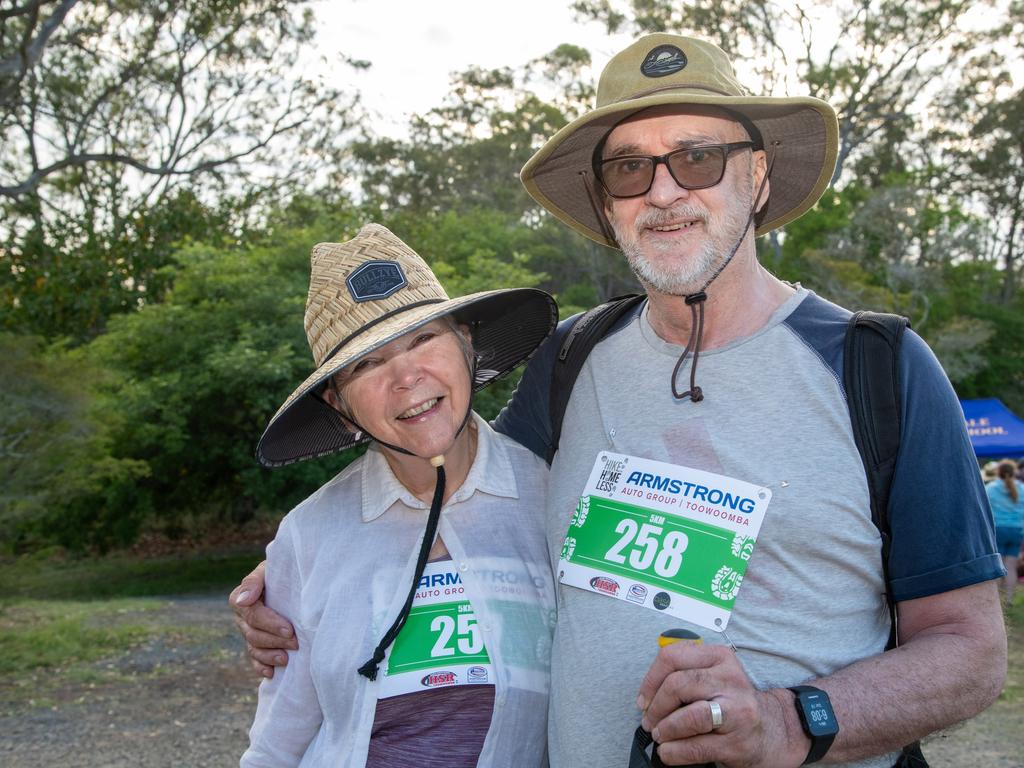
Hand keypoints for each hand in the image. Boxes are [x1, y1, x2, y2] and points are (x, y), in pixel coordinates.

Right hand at [230, 560, 297, 677]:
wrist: (294, 579)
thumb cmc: (283, 570)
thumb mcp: (269, 568)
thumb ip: (254, 581)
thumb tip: (243, 601)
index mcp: (242, 597)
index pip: (251, 614)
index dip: (269, 623)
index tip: (288, 629)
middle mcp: (242, 617)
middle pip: (253, 634)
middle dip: (275, 640)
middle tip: (296, 643)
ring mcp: (249, 632)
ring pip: (254, 648)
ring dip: (270, 655)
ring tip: (286, 659)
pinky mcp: (258, 644)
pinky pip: (255, 660)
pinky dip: (262, 667)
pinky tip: (272, 672)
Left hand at [637, 643, 799, 767]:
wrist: (774, 729)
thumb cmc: (733, 701)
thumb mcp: (714, 675)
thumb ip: (685, 673)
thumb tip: (647, 695)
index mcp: (720, 657)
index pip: (672, 657)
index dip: (650, 680)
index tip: (644, 699)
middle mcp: (730, 680)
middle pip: (677, 685)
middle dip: (655, 707)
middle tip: (649, 721)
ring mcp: (737, 712)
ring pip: (689, 716)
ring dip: (665, 728)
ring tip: (660, 735)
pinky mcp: (737, 742)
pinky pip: (697, 747)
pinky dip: (675, 751)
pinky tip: (669, 752)